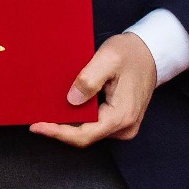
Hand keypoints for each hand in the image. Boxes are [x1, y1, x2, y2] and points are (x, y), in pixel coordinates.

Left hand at [30, 31, 158, 148]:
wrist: (151, 52)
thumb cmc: (131, 53)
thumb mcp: (108, 58)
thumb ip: (89, 79)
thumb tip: (71, 100)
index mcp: (121, 115)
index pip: (84, 134)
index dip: (58, 133)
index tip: (37, 126)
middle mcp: (125, 127)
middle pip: (85, 136)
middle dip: (60, 128)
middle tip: (37, 117)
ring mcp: (124, 126)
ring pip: (89, 132)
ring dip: (69, 123)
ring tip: (48, 111)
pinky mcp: (121, 121)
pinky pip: (96, 125)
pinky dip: (80, 119)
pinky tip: (66, 108)